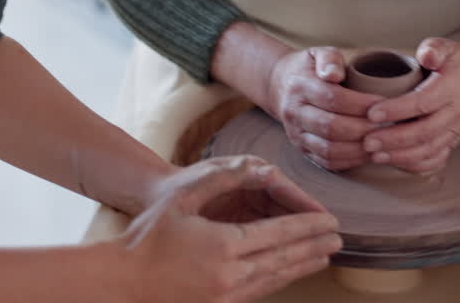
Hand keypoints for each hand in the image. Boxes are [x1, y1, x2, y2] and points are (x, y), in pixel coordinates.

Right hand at [118, 156, 341, 302]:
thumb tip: (263, 169)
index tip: (331, 222)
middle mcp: (230, 275)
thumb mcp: (185, 198)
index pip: (279, 234)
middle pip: (284, 259)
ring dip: (301, 267)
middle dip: (314, 248)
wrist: (119, 281)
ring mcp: (224, 296)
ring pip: (275, 279)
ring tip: (323, 257)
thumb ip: (226, 179)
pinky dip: (279, 280)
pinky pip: (258, 292)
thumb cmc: (147, 236)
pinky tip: (288, 273)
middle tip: (339, 240)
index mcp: (224, 246)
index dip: (308, 227)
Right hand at [266, 47, 383, 170]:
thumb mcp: (318, 54)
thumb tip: (334, 74)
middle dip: (364, 128)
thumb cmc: (310, 68)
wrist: (281, 86)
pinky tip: (369, 153)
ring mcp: (297, 134)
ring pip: (329, 149)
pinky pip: (327, 162)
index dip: (361, 103)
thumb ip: (329, 59)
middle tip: (389, 126)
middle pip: (331, 127)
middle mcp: (294, 113)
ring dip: (359, 148)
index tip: (385, 103)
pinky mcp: (303, 150)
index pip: (332, 98)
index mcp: (300, 87)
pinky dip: (351, 161)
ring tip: (382, 141)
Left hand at [361, 25, 459, 173]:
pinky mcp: (452, 141)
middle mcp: (455, 113)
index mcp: (451, 88)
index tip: (372, 114)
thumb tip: (426, 56)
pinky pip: (435, 159)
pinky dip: (414, 165)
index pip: (422, 102)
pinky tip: (393, 162)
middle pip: (424, 132)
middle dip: (394, 140)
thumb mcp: (447, 47)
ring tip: (374, 155)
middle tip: (367, 142)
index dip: (397, 110)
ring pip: (429, 150)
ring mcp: (455, 130)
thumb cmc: (457, 62)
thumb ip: (434, 48)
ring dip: (400, 156)